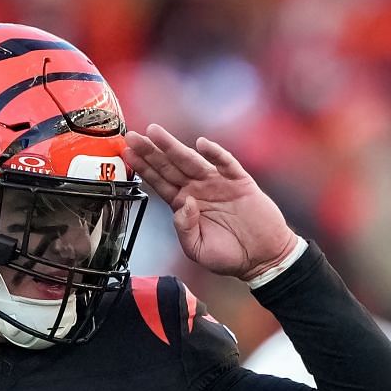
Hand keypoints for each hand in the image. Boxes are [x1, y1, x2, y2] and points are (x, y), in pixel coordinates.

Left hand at [122, 124, 297, 281]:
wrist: (263, 257)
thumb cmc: (229, 256)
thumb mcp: (198, 250)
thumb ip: (185, 229)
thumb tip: (183, 203)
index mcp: (185, 205)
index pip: (160, 182)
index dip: (144, 168)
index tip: (127, 153)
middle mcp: (198, 189)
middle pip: (170, 166)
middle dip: (151, 151)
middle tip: (133, 136)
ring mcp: (218, 183)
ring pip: (191, 160)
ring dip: (173, 146)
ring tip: (155, 133)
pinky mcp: (240, 182)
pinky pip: (226, 164)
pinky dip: (215, 153)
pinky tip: (202, 145)